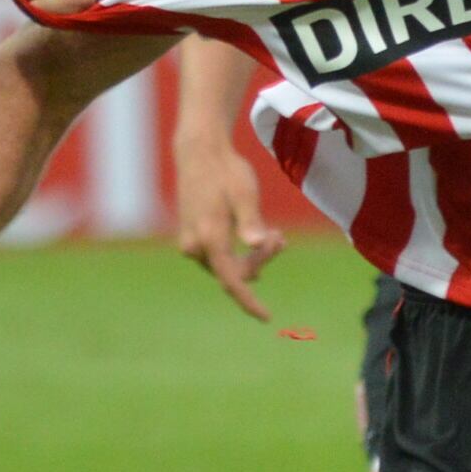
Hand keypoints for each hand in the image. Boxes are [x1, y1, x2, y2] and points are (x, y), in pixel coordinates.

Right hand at [170, 129, 284, 321]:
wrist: (198, 154)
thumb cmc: (226, 171)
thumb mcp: (245, 193)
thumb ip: (252, 221)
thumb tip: (258, 245)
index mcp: (210, 237)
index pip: (232, 280)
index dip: (249, 301)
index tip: (266, 317)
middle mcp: (195, 246)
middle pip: (234, 272)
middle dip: (260, 260)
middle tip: (281, 237)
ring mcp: (190, 243)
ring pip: (226, 265)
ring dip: (251, 256)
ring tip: (275, 234)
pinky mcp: (190, 239)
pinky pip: (218, 256)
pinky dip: (238, 251)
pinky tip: (256, 235)